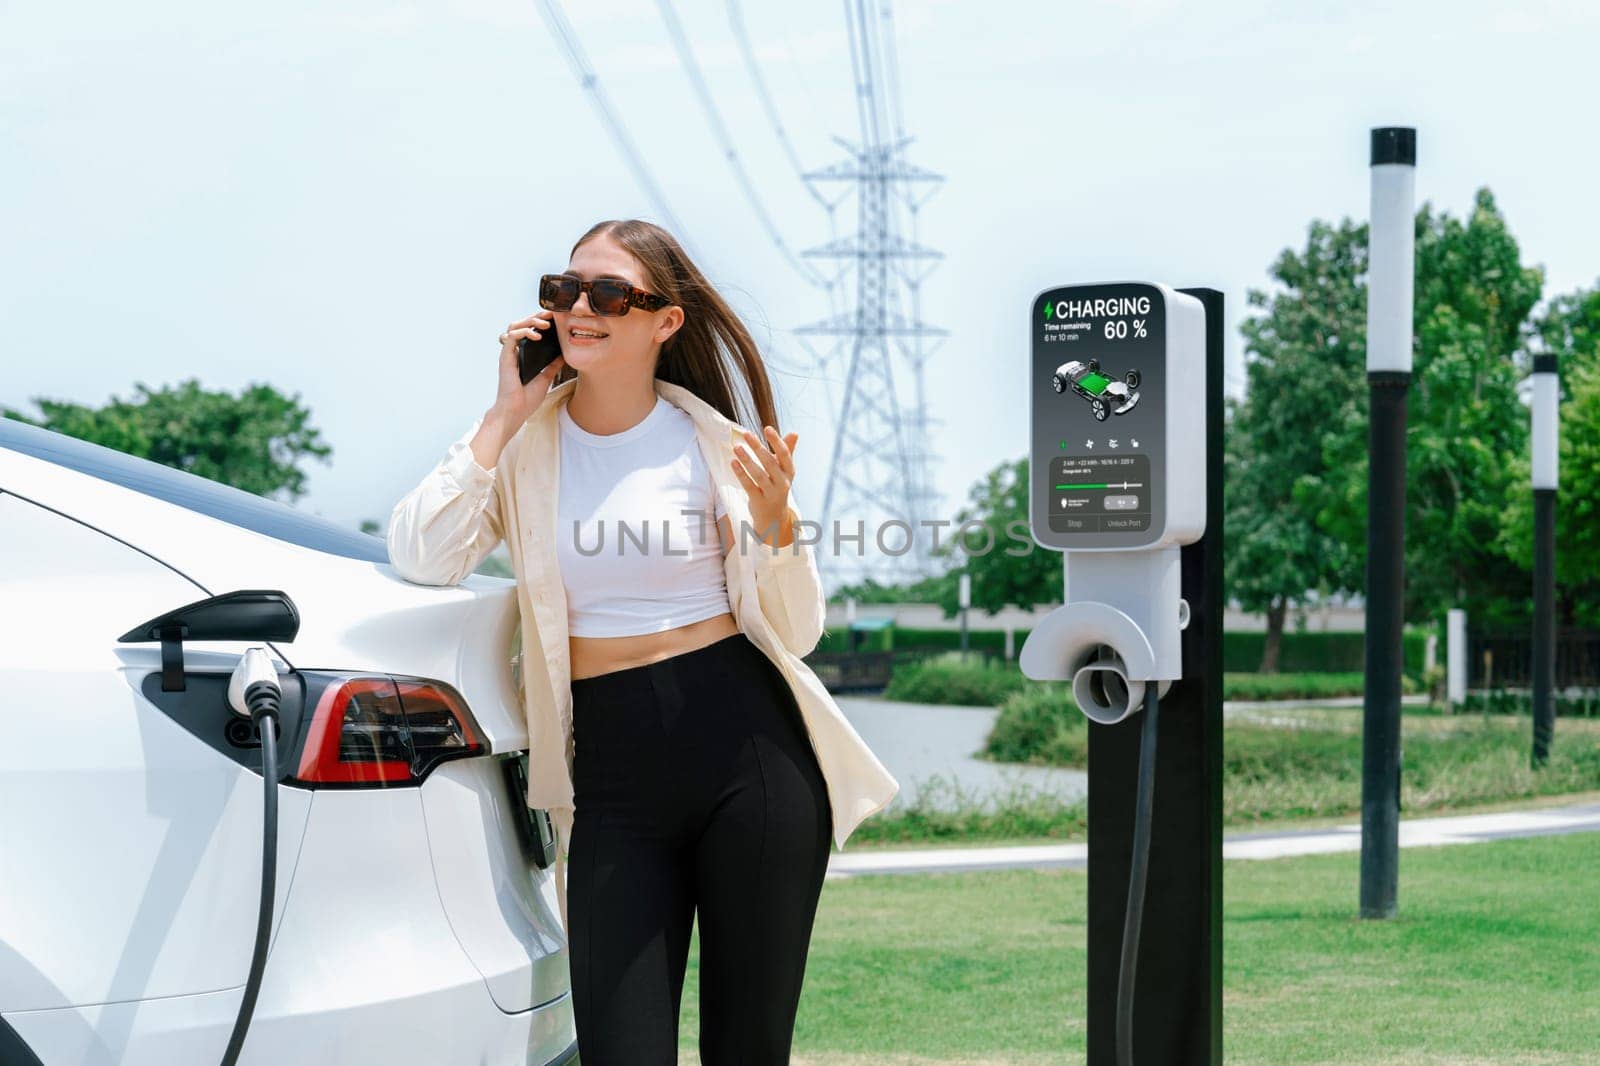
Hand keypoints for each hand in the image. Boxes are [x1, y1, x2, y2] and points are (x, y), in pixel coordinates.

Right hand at [492, 312, 565, 425]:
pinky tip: (536, 335)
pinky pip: (511, 336)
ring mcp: (509, 353)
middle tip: (551, 315)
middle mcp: (514, 351)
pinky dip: (524, 332)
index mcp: (523, 355)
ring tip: (545, 324)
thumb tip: (564, 354)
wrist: (516, 411)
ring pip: (514, 326)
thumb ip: (552, 365)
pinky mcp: (506, 357)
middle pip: (522, 324)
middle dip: (536, 316)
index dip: (540, 321)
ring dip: (530, 321)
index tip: (555, 318)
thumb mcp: (546, 378)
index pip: (530, 330)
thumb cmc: (527, 398)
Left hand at [732, 426, 798, 547]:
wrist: (774, 517)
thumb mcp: (784, 470)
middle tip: (746, 434)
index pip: (785, 454)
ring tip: (736, 447)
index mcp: (789, 472)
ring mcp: (771, 493)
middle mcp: (783, 483)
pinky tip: (733, 463)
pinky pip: (749, 486)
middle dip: (758, 447)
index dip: (776, 441)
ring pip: (759, 474)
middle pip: (770, 463)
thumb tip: (795, 432)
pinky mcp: (759, 501)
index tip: (767, 428)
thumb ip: (788, 451)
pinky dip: (741, 474)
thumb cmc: (777, 486)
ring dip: (747, 460)